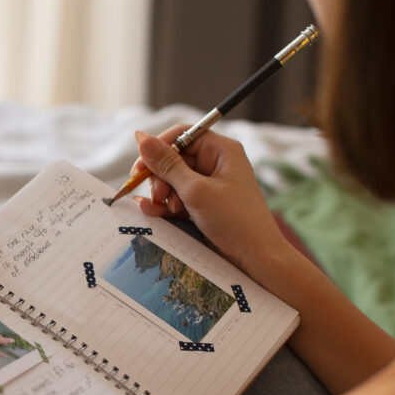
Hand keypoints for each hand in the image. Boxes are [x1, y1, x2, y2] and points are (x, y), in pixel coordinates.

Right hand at [129, 127, 289, 273]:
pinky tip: (158, 214)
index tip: (139, 167)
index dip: (158, 148)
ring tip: (168, 210)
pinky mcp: (203, 205)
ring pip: (171, 181)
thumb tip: (140, 136)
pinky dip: (166, 206)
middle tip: (158, 196)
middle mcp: (215, 163)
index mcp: (221, 150)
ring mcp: (209, 185)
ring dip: (163, 194)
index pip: (181, 135)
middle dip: (160, 177)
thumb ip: (166, 165)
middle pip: (173, 159)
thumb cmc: (234, 220)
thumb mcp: (196, 190)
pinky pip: (176, 198)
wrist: (255, 258)